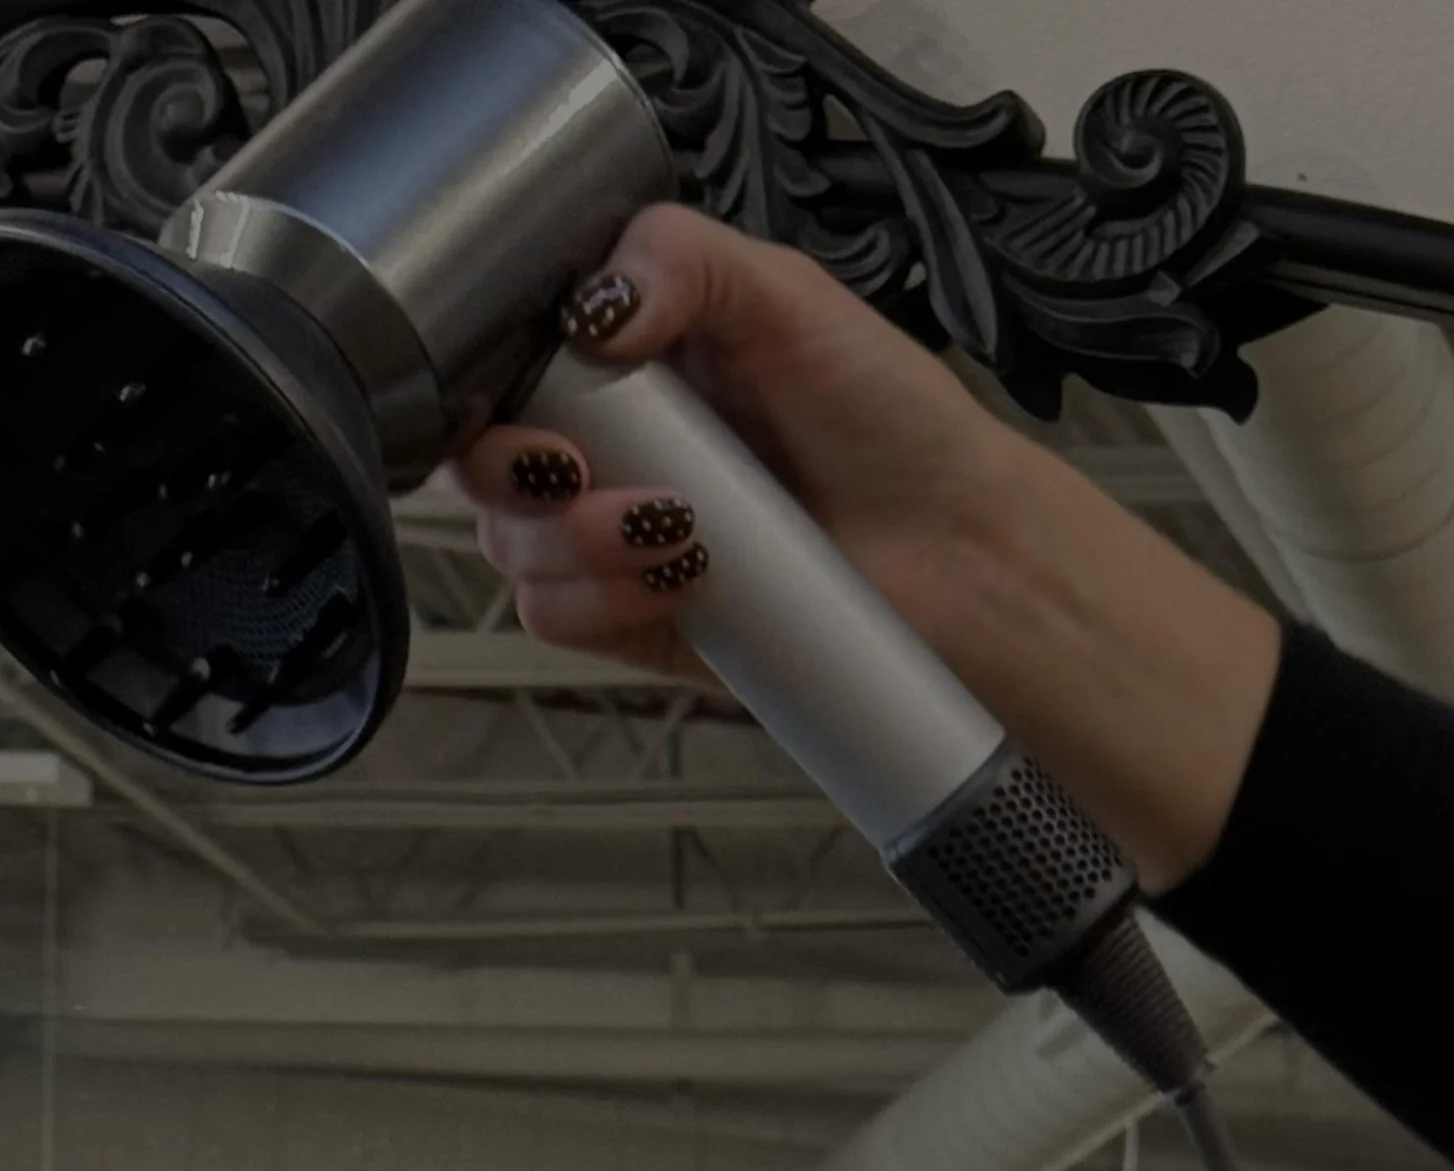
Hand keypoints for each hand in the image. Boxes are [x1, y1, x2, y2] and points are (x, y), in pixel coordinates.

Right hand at [447, 206, 1283, 886]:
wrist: (962, 562)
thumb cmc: (903, 434)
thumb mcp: (792, 298)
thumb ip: (681, 262)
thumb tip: (593, 300)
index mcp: (637, 359)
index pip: (507, 361)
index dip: (503, 379)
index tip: (549, 386)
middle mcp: (621, 449)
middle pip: (491, 463)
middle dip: (530, 470)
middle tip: (600, 468)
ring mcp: (625, 543)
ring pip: (517, 548)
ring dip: (579, 542)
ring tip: (681, 529)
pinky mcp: (642, 625)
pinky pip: (558, 620)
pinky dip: (602, 600)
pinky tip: (683, 578)